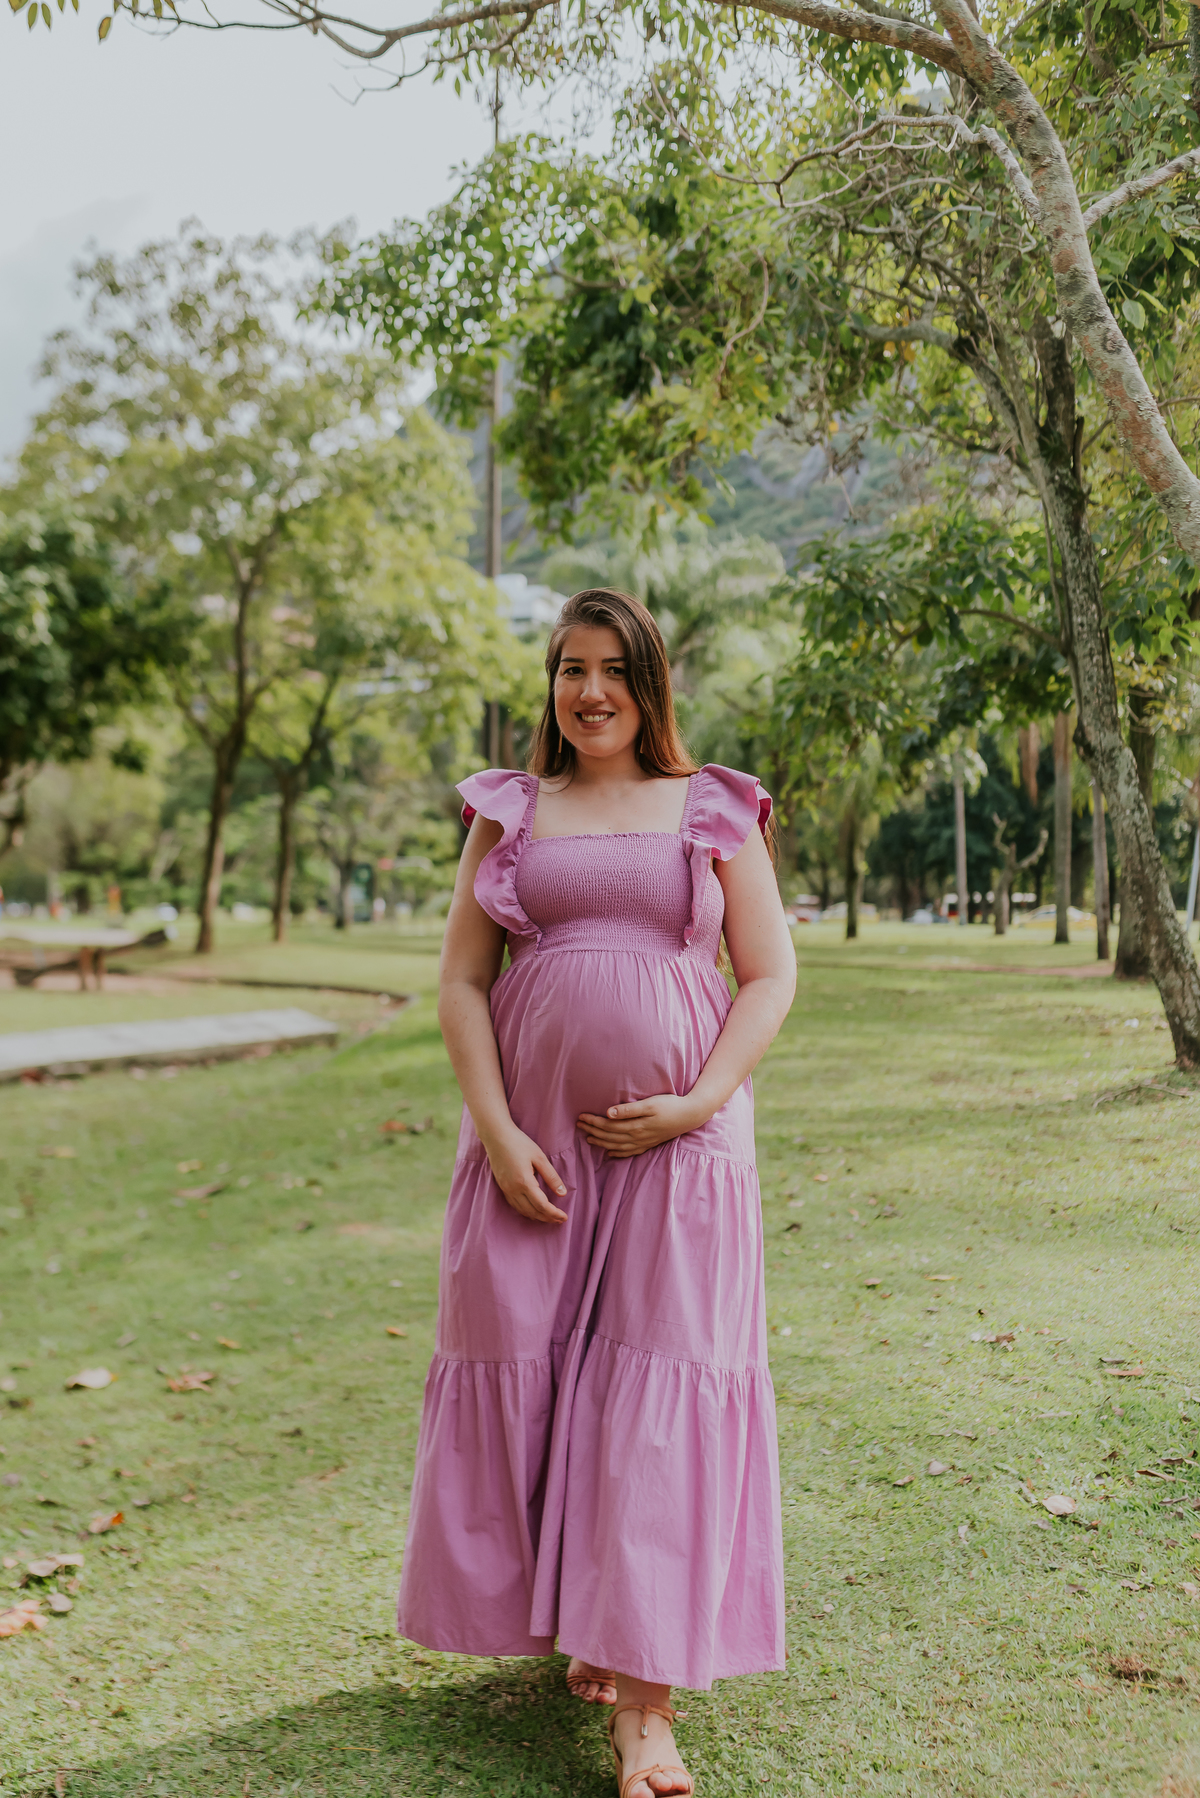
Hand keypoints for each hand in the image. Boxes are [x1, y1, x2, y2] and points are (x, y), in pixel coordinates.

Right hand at [482, 1126, 568, 1223]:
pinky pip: (515, 1205)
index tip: (564, 1217)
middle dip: (547, 1218)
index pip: (542, 1205)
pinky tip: (533, 1209)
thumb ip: (551, 1177)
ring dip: (537, 1216)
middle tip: (560, 1220)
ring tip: (549, 1217)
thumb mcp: (539, 1157)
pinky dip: (526, 1211)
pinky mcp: (502, 1187)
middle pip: (533, 1212)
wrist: (496, 1135)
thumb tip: (562, 1193)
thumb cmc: (519, 1143)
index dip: (554, 1214)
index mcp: (524, 1182)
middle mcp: (513, 1189)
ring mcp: (506, 1189)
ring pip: (522, 1211)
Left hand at [576, 1093, 704, 1159]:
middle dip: (592, 1131)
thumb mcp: (650, 1104)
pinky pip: (629, 1152)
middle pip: (609, 1136)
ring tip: (588, 1139)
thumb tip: (608, 1113)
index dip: (593, 1122)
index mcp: (635, 1126)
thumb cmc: (670, 1105)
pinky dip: (618, 1153)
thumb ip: (628, 1110)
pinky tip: (610, 1153)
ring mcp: (643, 1142)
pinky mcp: (649, 1144)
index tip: (580, 1117)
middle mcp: (637, 1137)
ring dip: (601, 1143)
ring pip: (616, 1146)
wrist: (690, 1115)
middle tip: (578, 1126)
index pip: (608, 1126)